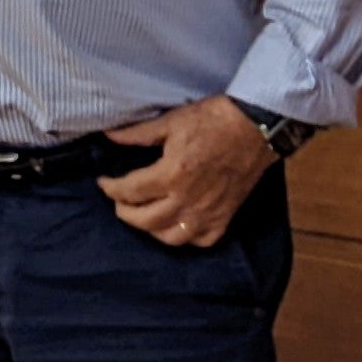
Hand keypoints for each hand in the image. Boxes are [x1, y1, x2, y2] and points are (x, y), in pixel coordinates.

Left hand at [100, 96, 274, 248]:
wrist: (257, 127)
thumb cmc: (214, 120)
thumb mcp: (171, 121)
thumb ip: (137, 134)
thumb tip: (109, 136)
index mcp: (172, 175)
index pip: (129, 192)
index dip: (110, 188)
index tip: (103, 182)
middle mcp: (188, 200)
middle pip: (144, 221)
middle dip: (124, 212)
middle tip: (119, 200)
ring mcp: (209, 212)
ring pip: (170, 237)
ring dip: (151, 229)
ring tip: (144, 214)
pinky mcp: (226, 216)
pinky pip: (201, 240)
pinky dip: (185, 237)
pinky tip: (177, 224)